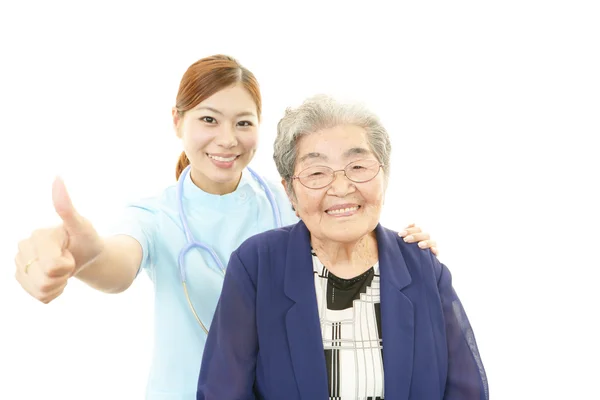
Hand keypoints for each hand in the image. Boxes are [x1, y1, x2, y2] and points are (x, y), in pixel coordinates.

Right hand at [14, 177, 103, 302]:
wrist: (85, 255)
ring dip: (59, 285)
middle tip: (69, 261)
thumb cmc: (86, 239)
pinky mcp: (22, 278)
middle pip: (46, 281)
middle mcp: (23, 248)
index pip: (53, 267)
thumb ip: (66, 207)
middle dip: (64, 276)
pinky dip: (54, 293)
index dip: (68, 265)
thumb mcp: (82, 226)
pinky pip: (40, 298)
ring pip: (41, 292)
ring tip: (63, 270)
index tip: (70, 252)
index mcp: (37, 236)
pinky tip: (57, 279)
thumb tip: (57, 177)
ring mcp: (20, 264)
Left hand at [398, 223, 437, 255]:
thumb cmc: (406, 251)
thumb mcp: (404, 243)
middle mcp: (426, 239)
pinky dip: (435, 250)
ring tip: (419, 245)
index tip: (400, 234)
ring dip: (426, 242)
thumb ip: (405, 235)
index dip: (409, 230)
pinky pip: (437, 251)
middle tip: (406, 239)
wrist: (413, 263)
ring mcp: (431, 246)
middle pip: (424, 234)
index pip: (417, 229)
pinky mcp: (434, 254)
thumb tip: (406, 228)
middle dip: (415, 236)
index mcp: (419, 235)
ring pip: (432, 242)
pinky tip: (432, 250)